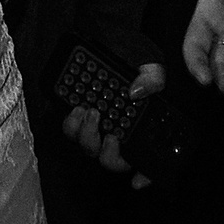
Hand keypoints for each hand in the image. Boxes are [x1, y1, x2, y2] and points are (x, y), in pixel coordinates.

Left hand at [62, 62, 164, 185]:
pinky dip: (71, 124)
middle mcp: (120, 135)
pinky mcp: (79, 118)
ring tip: (88, 111)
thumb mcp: (152, 67)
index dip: (145, 176)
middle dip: (108, 152)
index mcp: (141, 129)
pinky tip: (76, 110)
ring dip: (87, 135)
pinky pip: (71, 130)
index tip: (138, 180)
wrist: (114, 43)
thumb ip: (152, 79)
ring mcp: (98, 128)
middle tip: (109, 133)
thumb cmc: (136, 61)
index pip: (147, 160)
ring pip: (89, 148)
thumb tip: (137, 91)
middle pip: (112, 160)